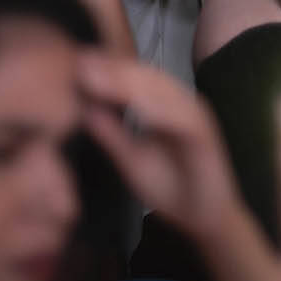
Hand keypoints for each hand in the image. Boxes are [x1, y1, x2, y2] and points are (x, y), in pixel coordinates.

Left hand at [76, 51, 247, 240]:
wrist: (204, 217)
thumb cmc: (169, 187)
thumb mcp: (130, 159)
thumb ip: (111, 133)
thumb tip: (83, 106)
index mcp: (166, 107)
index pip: (137, 81)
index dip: (108, 70)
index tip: (75, 64)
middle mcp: (183, 104)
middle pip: (149, 78)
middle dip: (115, 70)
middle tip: (81, 63)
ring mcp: (196, 116)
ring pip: (164, 92)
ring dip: (131, 83)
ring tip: (98, 77)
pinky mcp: (205, 135)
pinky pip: (181, 118)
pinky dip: (158, 110)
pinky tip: (133, 104)